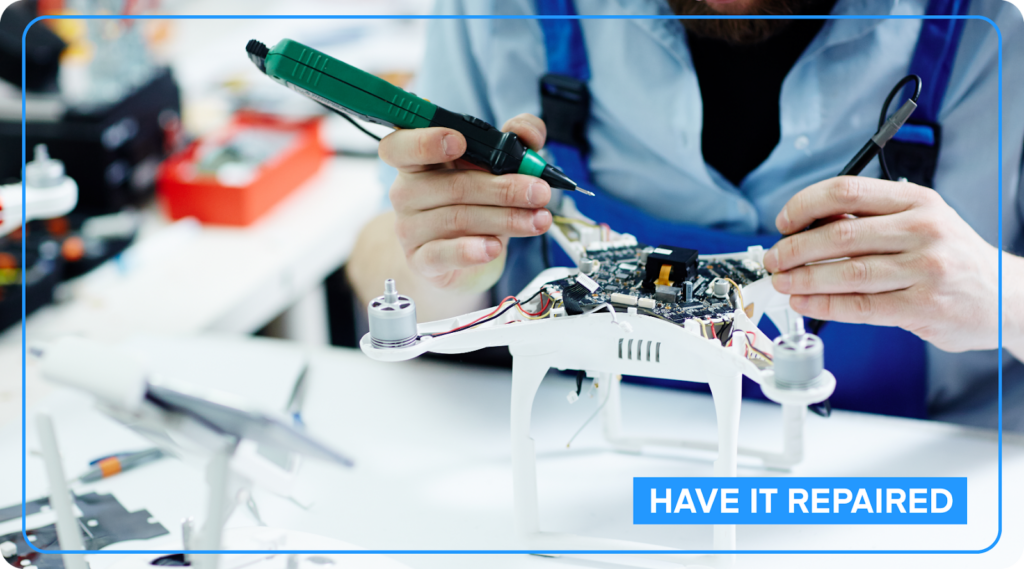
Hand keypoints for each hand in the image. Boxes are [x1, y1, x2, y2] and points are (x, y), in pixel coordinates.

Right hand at [379, 113, 551, 290]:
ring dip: (506, 219)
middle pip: (453, 186)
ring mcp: (410, 228)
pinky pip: (443, 254)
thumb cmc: (473, 205)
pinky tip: (495, 247)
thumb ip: (513, 140)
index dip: (425, 141)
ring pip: (458, 219)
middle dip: (504, 188)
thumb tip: (528, 131)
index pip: (400, 145)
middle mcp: (407, 192)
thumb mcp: (493, 168)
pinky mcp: (421, 260)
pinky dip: (472, 250)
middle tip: (540, 191)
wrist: (459, 260)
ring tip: (539, 220)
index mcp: (417, 160)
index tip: (459, 141)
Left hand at [763, 176, 999, 352]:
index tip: (783, 221)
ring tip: (782, 282)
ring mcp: (925, 269)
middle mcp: (923, 230)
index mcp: (916, 201)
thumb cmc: (951, 256)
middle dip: (794, 248)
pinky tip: (804, 302)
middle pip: (839, 235)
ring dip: (803, 279)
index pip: (846, 191)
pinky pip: (860, 306)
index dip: (805, 205)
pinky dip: (824, 305)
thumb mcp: (920, 221)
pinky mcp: (922, 307)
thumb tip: (808, 223)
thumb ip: (871, 219)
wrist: (1006, 295)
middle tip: (773, 259)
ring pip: (846, 273)